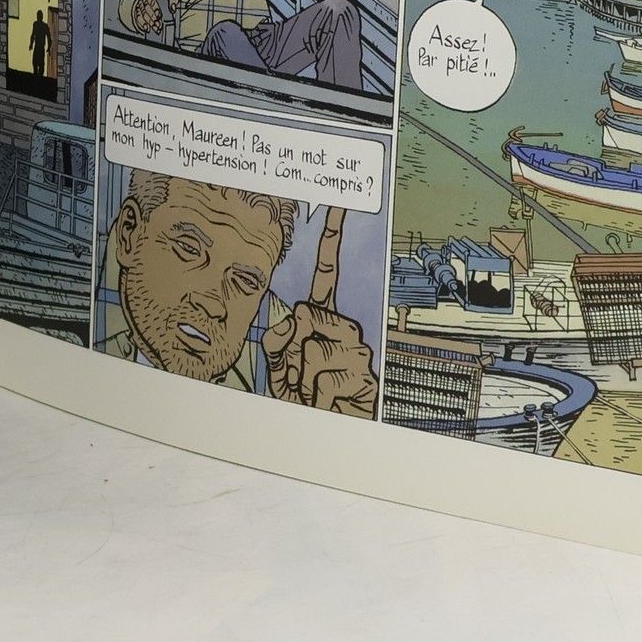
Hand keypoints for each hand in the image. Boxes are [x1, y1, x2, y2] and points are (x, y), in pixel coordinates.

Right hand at [124, 0, 164, 35]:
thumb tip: (172, 7)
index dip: (154, 5)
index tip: (158, 14)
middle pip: (146, 6)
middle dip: (152, 16)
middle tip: (158, 23)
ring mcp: (140, 3)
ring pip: (143, 13)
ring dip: (150, 21)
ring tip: (156, 27)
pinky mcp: (138, 10)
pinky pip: (138, 17)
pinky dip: (143, 23)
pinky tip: (148, 28)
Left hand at [260, 208, 378, 414]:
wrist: (322, 434)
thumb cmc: (301, 395)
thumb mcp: (278, 362)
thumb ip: (277, 338)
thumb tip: (298, 321)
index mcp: (322, 317)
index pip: (326, 272)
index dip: (332, 239)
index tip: (338, 207)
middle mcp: (345, 327)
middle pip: (304, 315)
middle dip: (289, 348)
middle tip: (300, 372)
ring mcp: (358, 350)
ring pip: (310, 351)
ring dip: (300, 376)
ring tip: (312, 389)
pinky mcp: (365, 376)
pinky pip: (320, 379)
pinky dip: (312, 395)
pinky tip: (325, 401)